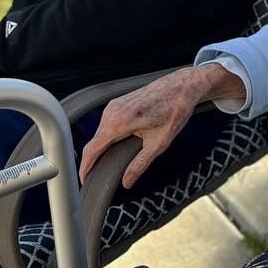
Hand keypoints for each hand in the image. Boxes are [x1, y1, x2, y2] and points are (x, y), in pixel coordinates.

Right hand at [79, 64, 245, 188]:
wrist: (182, 85)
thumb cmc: (175, 110)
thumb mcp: (159, 143)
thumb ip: (140, 164)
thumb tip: (127, 182)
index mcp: (119, 121)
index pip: (93, 149)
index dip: (86, 167)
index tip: (84, 181)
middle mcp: (112, 111)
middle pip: (94, 142)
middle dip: (93, 161)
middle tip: (97, 179)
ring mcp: (114, 105)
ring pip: (100, 133)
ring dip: (102, 149)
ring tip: (106, 167)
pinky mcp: (118, 103)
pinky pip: (107, 125)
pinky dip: (108, 138)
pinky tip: (116, 148)